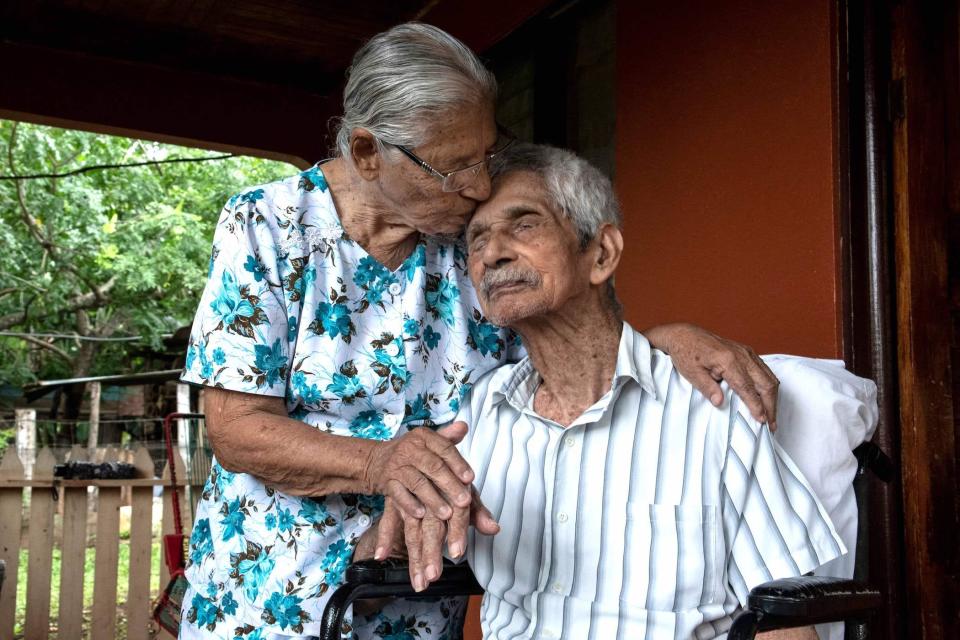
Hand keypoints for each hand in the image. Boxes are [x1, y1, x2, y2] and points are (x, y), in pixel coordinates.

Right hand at [362, 422, 473, 519]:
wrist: (376, 460)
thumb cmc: (410, 453)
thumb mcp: (428, 441)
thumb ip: (448, 438)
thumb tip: (464, 427)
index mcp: (423, 437)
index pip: (444, 448)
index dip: (458, 464)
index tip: (470, 479)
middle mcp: (409, 449)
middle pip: (433, 467)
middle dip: (450, 485)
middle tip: (465, 501)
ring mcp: (396, 466)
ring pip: (418, 483)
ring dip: (433, 499)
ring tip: (447, 514)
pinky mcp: (386, 482)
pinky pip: (399, 494)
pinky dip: (410, 504)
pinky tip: (422, 514)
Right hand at [374, 486, 499, 590]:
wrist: (420, 452)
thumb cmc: (449, 477)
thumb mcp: (467, 493)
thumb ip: (479, 513)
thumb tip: (494, 529)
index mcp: (453, 492)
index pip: (457, 515)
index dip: (457, 533)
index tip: (457, 553)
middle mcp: (432, 495)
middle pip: (432, 526)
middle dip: (432, 552)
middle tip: (433, 575)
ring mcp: (411, 499)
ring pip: (412, 529)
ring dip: (414, 556)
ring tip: (418, 579)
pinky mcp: (396, 500)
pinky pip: (388, 521)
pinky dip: (384, 538)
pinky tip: (382, 555)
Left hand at [644, 323, 779, 429]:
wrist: (685, 335)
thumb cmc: (686, 353)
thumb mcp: (692, 373)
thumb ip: (707, 388)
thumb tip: (720, 403)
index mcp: (728, 360)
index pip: (748, 388)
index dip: (756, 406)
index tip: (762, 421)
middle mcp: (742, 355)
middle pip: (766, 383)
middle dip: (771, 405)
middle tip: (771, 425)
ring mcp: (746, 352)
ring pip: (769, 377)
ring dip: (772, 397)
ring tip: (771, 416)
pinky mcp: (747, 351)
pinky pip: (764, 370)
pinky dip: (768, 386)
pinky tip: (766, 398)